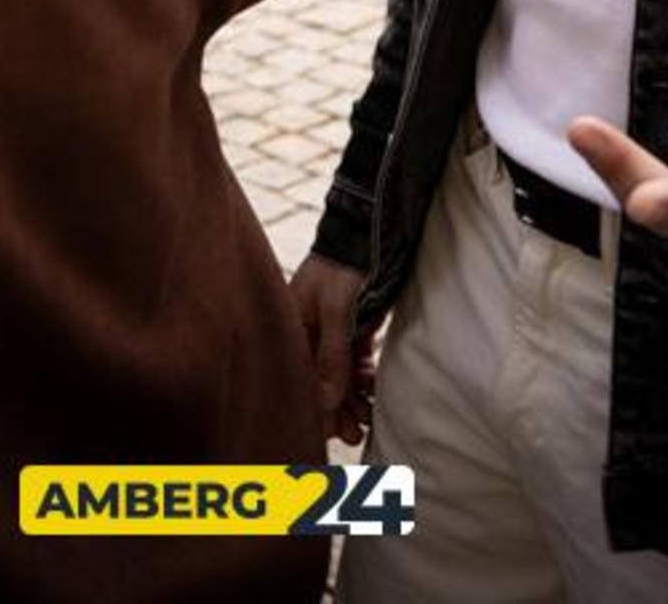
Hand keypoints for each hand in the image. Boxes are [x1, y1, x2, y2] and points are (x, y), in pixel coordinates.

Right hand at [288, 254, 374, 444]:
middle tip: (356, 434)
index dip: (313, 408)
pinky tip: (373, 391)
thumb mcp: (336, 310)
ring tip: (368, 417)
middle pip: (318, 383)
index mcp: (293, 329)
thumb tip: (325, 402)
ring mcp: (331, 334)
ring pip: (338, 377)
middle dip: (336, 411)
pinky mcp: (351, 330)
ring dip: (352, 399)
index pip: (299, 379)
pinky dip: (363, 380)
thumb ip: (331, 356)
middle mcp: (308, 335)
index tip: (329, 434)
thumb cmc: (343, 266)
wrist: (369, 234)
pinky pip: (354, 364)